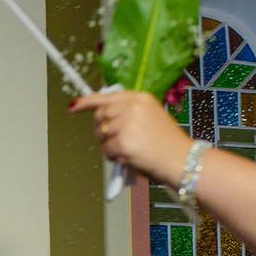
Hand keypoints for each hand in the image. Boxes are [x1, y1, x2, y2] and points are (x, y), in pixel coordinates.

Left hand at [70, 90, 192, 184]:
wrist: (182, 159)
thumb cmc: (165, 142)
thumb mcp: (150, 116)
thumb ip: (128, 112)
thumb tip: (102, 116)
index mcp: (140, 98)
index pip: (106, 96)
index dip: (87, 102)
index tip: (74, 106)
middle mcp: (133, 107)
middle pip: (100, 116)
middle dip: (102, 129)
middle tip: (117, 139)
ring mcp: (127, 124)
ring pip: (101, 134)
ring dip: (109, 144)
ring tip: (129, 148)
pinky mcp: (123, 142)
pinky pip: (105, 149)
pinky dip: (113, 156)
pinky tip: (129, 156)